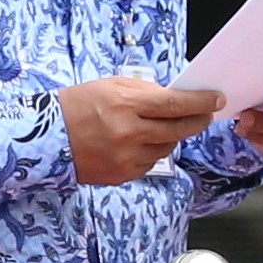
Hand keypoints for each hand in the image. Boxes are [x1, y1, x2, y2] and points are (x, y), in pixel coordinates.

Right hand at [64, 75, 228, 186]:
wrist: (47, 137)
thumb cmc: (79, 104)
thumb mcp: (112, 86)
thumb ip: (146, 93)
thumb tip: (177, 98)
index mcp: (127, 105)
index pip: (176, 105)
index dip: (201, 103)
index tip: (216, 100)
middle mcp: (130, 133)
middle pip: (180, 129)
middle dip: (198, 121)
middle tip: (205, 114)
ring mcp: (127, 158)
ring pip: (168, 148)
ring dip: (172, 136)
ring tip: (161, 126)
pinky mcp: (123, 175)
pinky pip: (151, 163)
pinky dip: (153, 151)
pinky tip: (142, 142)